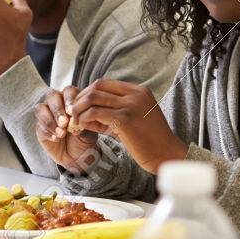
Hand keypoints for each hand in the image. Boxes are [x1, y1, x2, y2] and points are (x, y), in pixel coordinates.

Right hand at [34, 85, 101, 172]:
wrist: (79, 156)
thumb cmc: (85, 139)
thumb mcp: (90, 131)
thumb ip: (84, 123)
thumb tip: (76, 119)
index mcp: (72, 99)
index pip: (68, 91)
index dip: (69, 99)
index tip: (72, 112)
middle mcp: (58, 103)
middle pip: (52, 96)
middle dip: (58, 109)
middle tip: (64, 123)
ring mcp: (47, 114)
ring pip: (41, 108)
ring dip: (51, 120)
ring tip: (61, 133)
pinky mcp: (40, 127)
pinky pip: (39, 125)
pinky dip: (48, 132)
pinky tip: (56, 138)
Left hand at [68, 79, 186, 173]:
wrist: (167, 155)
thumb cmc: (151, 142)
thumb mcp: (133, 121)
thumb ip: (112, 114)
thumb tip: (86, 114)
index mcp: (139, 91)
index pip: (105, 83)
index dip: (88, 92)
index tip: (80, 106)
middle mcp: (135, 95)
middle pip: (97, 86)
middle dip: (80, 98)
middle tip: (72, 113)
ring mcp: (130, 106)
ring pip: (93, 98)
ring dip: (79, 108)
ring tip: (74, 121)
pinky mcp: (124, 120)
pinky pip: (95, 113)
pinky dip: (84, 119)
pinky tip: (81, 127)